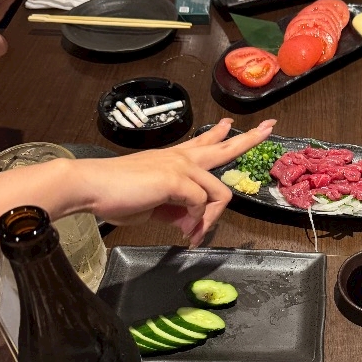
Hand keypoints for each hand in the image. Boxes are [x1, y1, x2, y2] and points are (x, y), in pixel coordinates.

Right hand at [71, 117, 275, 243]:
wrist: (91, 186)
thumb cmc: (116, 195)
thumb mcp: (154, 206)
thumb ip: (176, 210)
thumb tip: (191, 224)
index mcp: (174, 159)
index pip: (204, 142)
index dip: (221, 135)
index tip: (232, 125)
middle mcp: (181, 157)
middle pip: (224, 148)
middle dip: (250, 138)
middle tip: (270, 127)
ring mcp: (180, 165)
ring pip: (219, 191)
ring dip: (210, 220)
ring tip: (192, 236)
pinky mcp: (177, 178)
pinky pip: (201, 204)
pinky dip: (196, 222)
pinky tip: (183, 231)